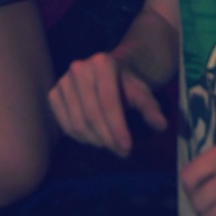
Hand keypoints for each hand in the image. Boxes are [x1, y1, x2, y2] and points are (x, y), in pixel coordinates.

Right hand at [48, 51, 167, 156]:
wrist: (107, 73)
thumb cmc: (126, 84)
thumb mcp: (142, 93)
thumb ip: (150, 108)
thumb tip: (161, 125)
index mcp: (102, 63)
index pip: (108, 101)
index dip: (117, 127)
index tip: (127, 148)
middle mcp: (78, 68)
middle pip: (91, 114)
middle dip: (107, 138)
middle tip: (121, 152)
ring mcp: (63, 81)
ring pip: (77, 122)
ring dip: (94, 140)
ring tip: (110, 145)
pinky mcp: (53, 94)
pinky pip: (64, 124)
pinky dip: (79, 138)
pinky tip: (94, 139)